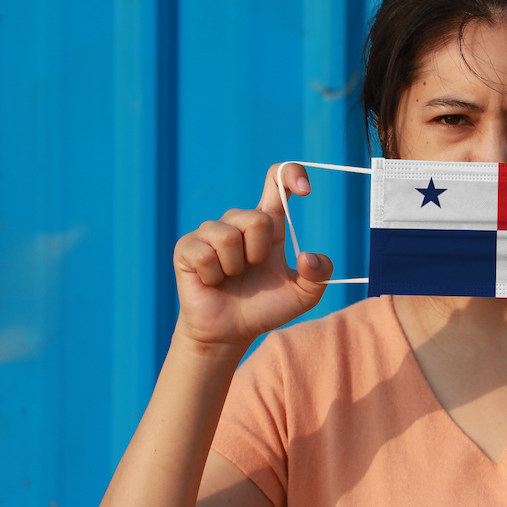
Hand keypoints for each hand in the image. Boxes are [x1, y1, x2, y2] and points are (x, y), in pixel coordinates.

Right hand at [172, 163, 333, 350]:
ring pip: (229, 236)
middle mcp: (238, 222)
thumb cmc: (265, 308)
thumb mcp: (303, 295)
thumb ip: (319, 275)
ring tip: (232, 277)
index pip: (277, 180)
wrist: (231, 332)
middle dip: (260, 252)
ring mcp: (209, 232)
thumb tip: (307, 257)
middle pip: (256, 218)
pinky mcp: (187, 248)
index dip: (290, 174)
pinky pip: (205, 254)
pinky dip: (214, 275)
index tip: (306, 190)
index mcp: (267, 224)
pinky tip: (212, 281)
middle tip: (253, 269)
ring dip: (236, 266)